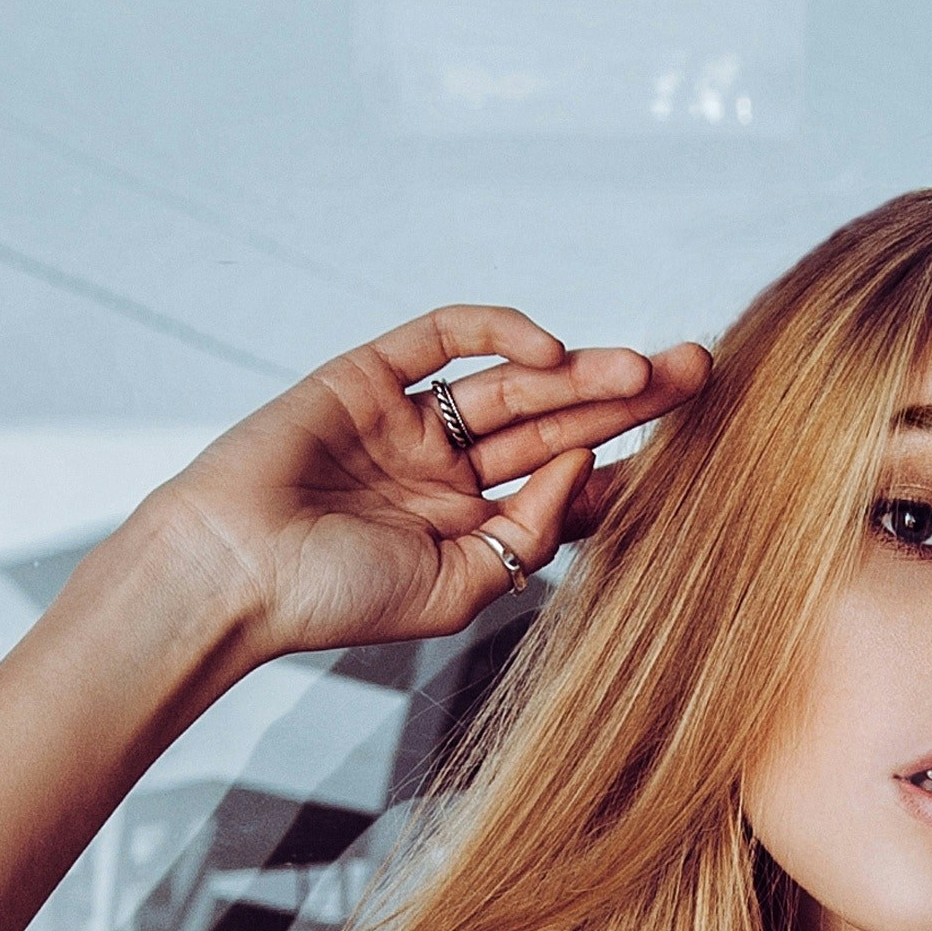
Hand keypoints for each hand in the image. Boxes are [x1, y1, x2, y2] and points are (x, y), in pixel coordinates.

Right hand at [133, 307, 712, 667]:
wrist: (232, 572)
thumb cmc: (332, 599)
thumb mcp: (456, 589)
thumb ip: (525, 536)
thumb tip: (586, 468)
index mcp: (471, 530)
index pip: (566, 489)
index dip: (625, 469)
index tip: (693, 457)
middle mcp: (448, 473)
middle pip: (557, 424)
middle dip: (627, 399)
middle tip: (699, 371)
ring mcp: (410, 422)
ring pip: (515, 383)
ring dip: (581, 369)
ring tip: (647, 366)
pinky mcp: (368, 376)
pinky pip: (444, 338)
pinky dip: (497, 331)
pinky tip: (549, 348)